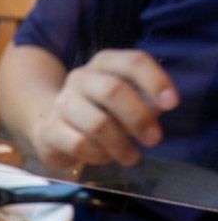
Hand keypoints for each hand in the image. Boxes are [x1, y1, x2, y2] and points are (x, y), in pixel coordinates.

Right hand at [31, 49, 178, 169]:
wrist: (49, 126)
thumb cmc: (95, 112)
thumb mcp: (121, 101)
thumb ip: (142, 101)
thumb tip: (158, 110)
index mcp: (103, 63)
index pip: (133, 61)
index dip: (155, 81)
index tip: (172, 104)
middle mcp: (81, 78)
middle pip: (113, 91)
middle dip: (138, 118)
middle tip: (153, 139)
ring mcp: (62, 104)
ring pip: (97, 123)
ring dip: (120, 144)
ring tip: (132, 157)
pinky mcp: (49, 130)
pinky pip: (79, 144)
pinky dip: (98, 155)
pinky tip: (105, 159)